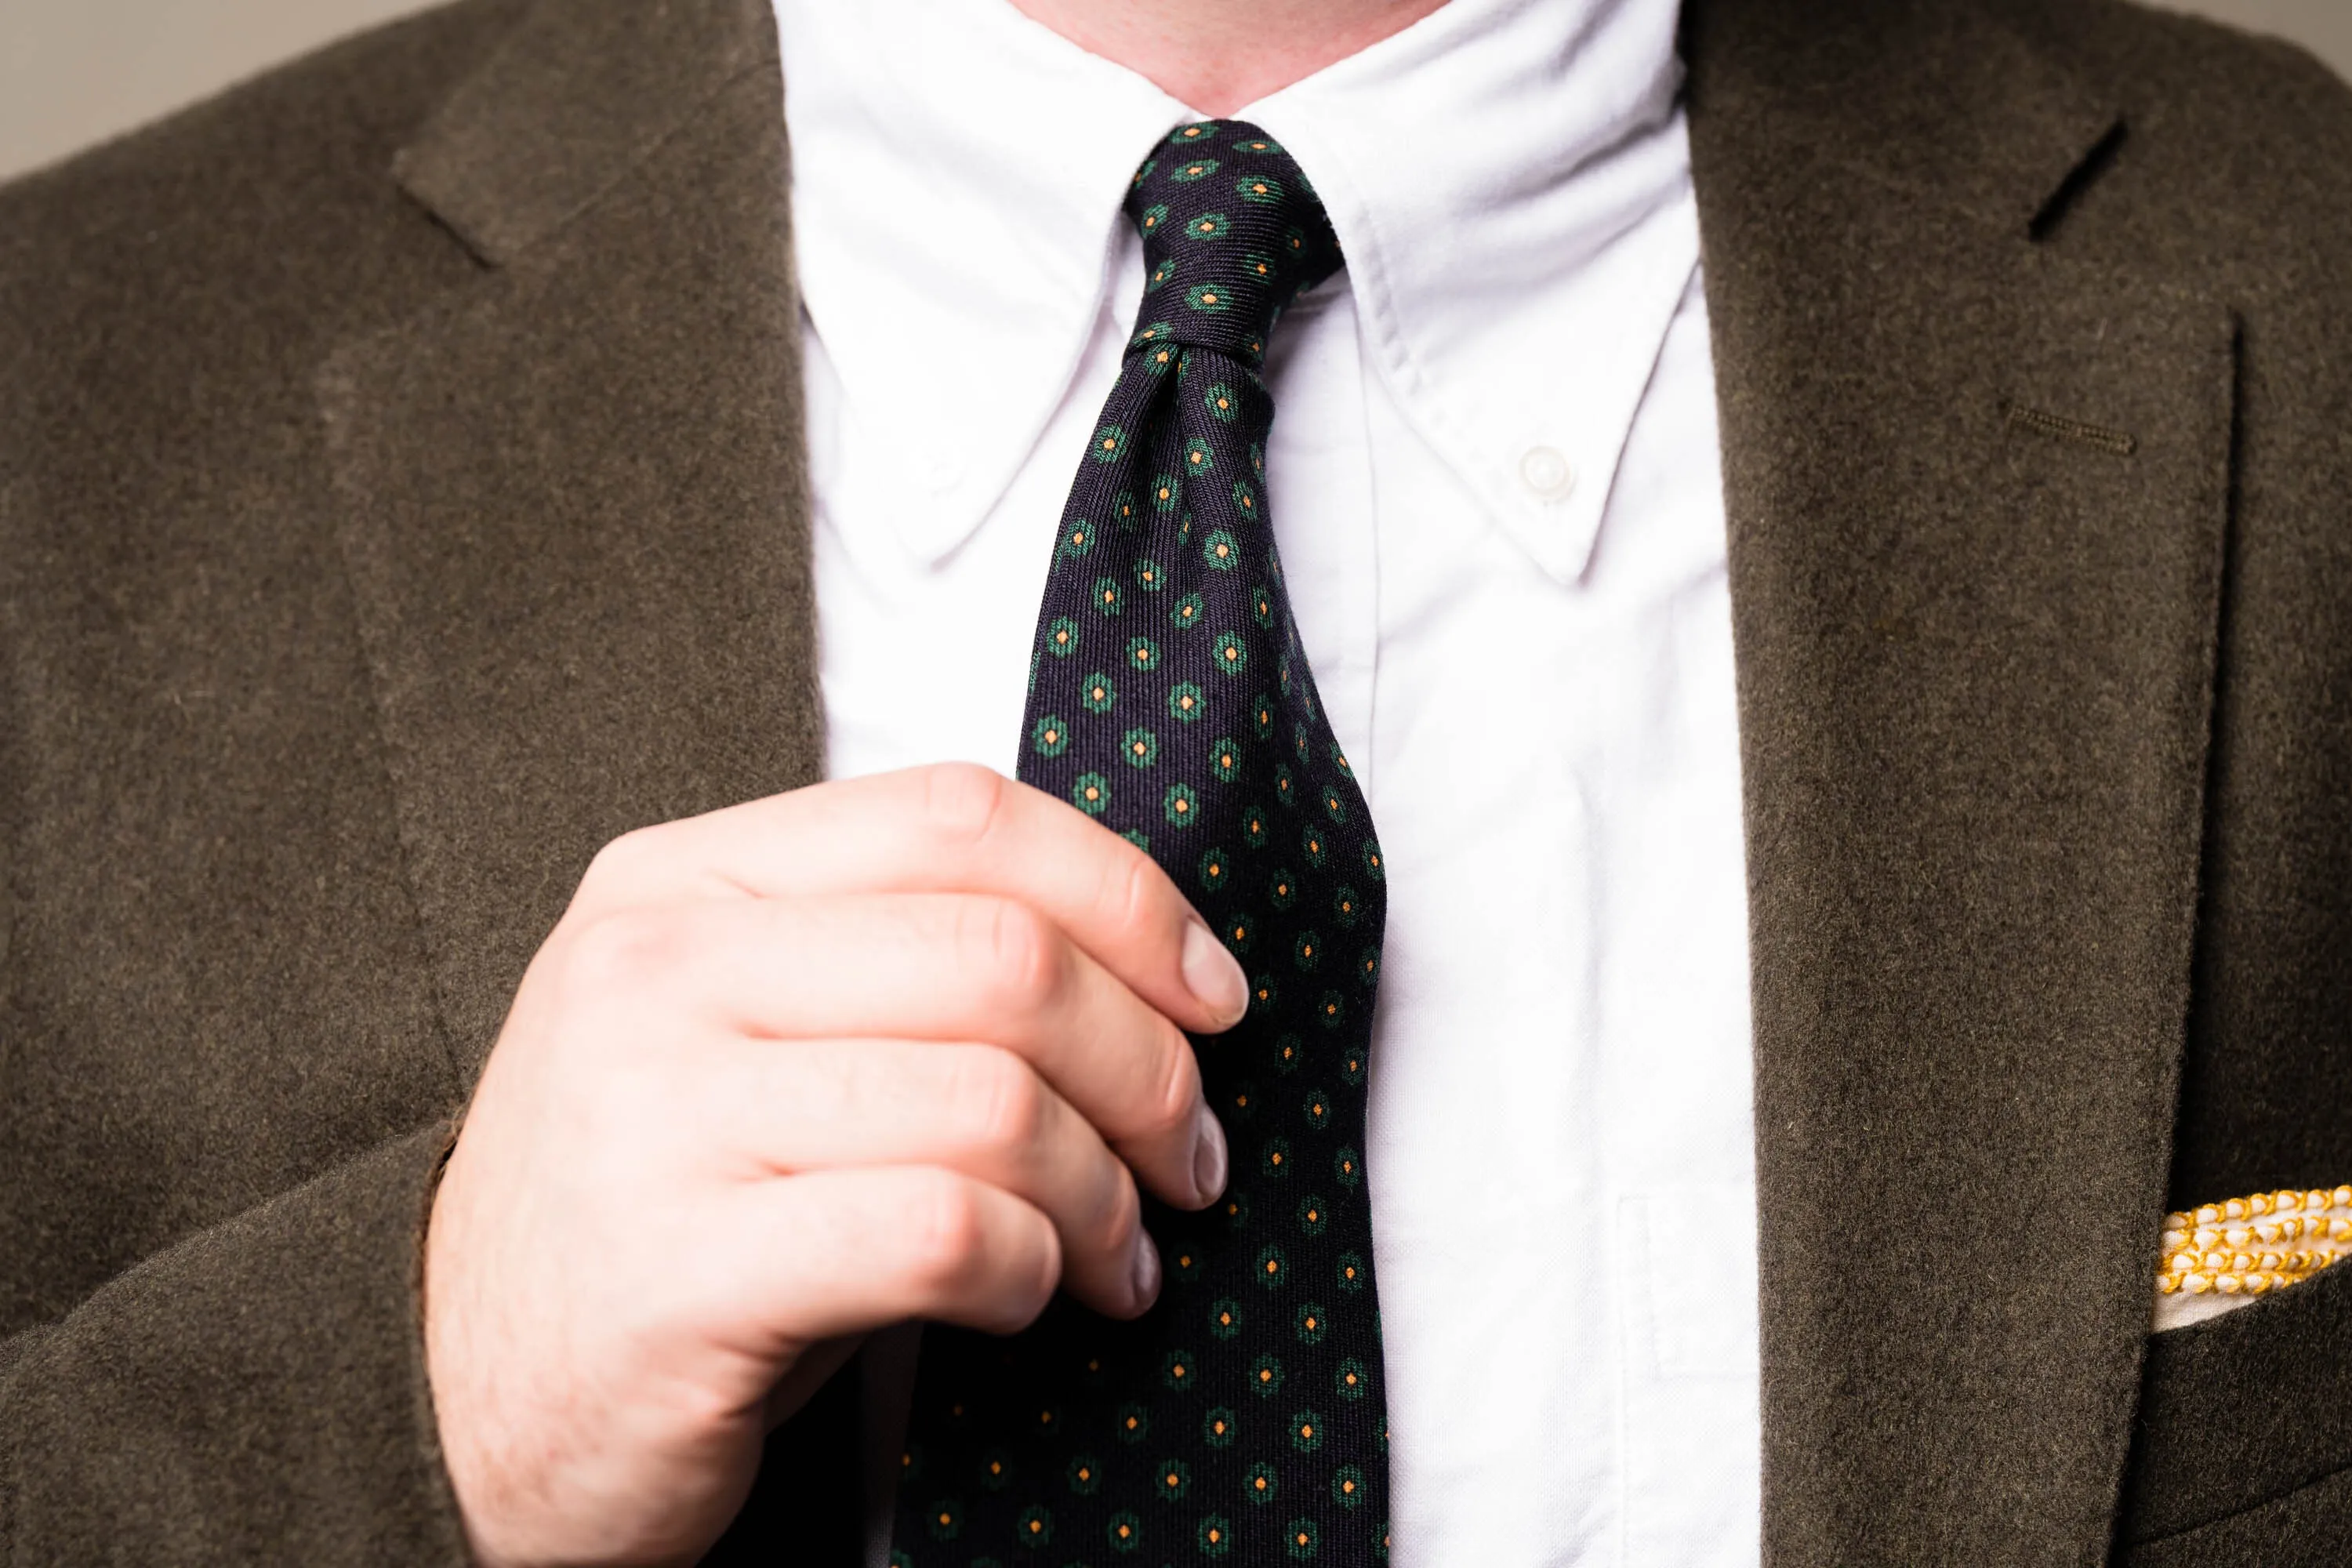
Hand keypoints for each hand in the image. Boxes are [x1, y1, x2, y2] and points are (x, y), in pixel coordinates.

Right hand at [422, 765, 1248, 1566]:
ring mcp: (653, 1116)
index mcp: (678, 880)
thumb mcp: (729, 1033)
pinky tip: (1029, 1296)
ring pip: (993, 1099)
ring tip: (1119, 1251)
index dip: (1125, 895)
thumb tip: (1146, 972)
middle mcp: (655, 971)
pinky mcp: (678, 1272)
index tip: (1209, 993)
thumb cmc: (646, 1208)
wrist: (443, 1395)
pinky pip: (942, 1230)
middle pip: (1003, 956)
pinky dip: (1032, 1266)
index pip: (958, 817)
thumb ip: (885, 961)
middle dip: (1147, 1063)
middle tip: (1189, 1154)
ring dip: (1105, 1189)